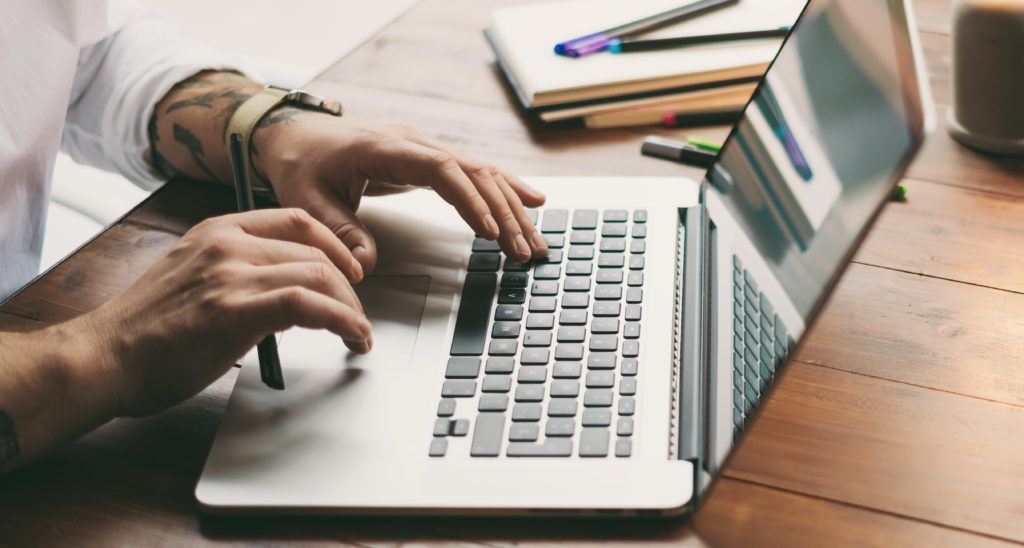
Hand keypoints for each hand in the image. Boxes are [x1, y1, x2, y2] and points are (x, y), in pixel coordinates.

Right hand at [77, 208, 370, 416]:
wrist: (103, 358)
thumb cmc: (145, 331)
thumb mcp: (193, 278)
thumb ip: (236, 272)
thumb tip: (286, 291)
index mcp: (217, 230)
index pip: (297, 220)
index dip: (336, 246)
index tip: (353, 272)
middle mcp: (226, 245)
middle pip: (315, 251)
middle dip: (349, 286)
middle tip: (356, 314)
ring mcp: (230, 275)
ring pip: (318, 275)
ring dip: (351, 308)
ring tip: (359, 333)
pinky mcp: (234, 311)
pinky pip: (308, 305)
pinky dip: (342, 321)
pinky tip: (352, 337)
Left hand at [251, 111, 548, 272]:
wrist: (292, 133)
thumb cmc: (300, 163)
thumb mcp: (306, 201)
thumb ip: (338, 232)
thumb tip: (366, 266)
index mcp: (386, 148)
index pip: (441, 170)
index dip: (470, 200)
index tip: (491, 232)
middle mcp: (414, 143)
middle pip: (473, 172)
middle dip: (505, 213)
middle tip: (525, 251)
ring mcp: (424, 149)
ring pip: (481, 173)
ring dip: (511, 207)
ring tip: (535, 242)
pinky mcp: (428, 161)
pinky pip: (474, 173)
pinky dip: (504, 190)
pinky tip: (531, 202)